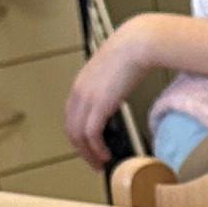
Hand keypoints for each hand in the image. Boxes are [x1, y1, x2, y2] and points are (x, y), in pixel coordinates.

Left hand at [64, 17, 161, 156]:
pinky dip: (96, 148)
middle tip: (92, 162)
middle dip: (81, 150)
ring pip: (78, 135)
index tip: (87, 146)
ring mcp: (87, 99)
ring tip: (99, 162)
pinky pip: (91, 134)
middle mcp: (79, 92)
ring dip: (88, 153)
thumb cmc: (131, 52)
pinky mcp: (99, 105)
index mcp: (80, 84)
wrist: (136, 44)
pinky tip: (105, 154)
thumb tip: (116, 96)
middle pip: (71, 129)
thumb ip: (108, 85)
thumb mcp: (112, 71)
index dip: (77, 136)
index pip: (71, 117)